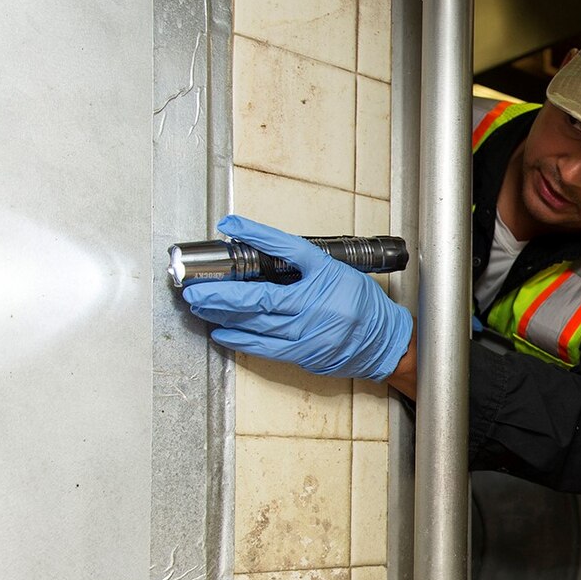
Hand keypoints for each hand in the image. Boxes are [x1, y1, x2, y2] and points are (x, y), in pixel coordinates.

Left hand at [181, 215, 412, 380]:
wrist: (386, 342)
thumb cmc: (363, 305)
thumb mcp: (338, 271)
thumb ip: (303, 265)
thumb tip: (262, 252)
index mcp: (326, 278)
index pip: (287, 249)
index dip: (256, 235)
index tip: (230, 225)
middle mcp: (316, 305)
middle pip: (260, 298)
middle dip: (222, 293)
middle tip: (194, 287)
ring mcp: (309, 333)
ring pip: (257, 324)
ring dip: (224, 316)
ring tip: (200, 307)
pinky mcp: (305, 354)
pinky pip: (266, 348)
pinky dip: (240, 340)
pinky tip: (222, 332)